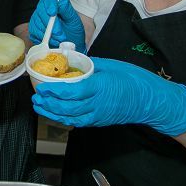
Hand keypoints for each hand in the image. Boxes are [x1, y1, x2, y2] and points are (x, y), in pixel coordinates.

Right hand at [29, 0, 85, 50]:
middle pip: (41, 10)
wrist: (70, 43)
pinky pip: (33, 33)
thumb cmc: (72, 30)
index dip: (49, 2)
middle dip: (51, 25)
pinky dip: (43, 39)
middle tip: (60, 34)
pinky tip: (52, 41)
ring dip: (48, 34)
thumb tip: (60, 2)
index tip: (53, 12)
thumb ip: (67, 10)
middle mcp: (44, 7)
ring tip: (59, 40)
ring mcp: (36, 18)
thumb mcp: (74, 19)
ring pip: (36, 23)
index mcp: (55, 0)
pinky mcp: (33, 29)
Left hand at [32, 57, 185, 135]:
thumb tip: (74, 63)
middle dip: (49, 104)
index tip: (41, 87)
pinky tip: (55, 114)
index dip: (54, 92)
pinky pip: (79, 122)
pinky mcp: (100, 121)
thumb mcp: (110, 66)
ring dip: (52, 113)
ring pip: (71, 118)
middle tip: (36, 98)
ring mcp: (98, 115)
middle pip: (68, 108)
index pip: (72, 92)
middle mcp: (97, 104)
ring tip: (40, 107)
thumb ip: (90, 66)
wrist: (150, 100)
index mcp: (100, 87)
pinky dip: (65, 118)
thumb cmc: (133, 80)